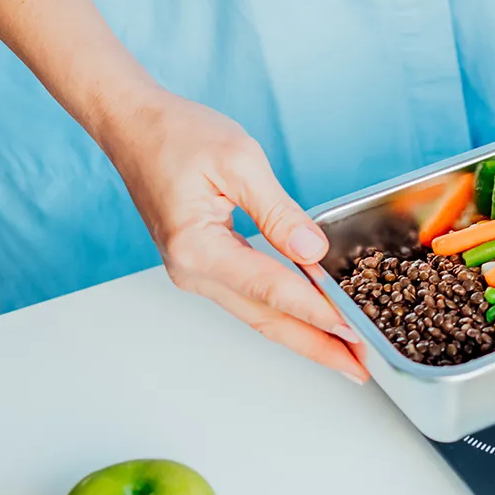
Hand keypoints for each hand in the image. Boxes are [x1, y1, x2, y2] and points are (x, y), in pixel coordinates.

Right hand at [103, 90, 368, 382]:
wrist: (133, 126)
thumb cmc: (177, 135)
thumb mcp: (239, 160)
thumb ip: (279, 211)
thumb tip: (313, 250)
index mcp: (196, 247)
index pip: (270, 289)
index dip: (316, 311)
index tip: (353, 330)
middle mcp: (191, 271)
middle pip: (265, 319)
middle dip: (316, 346)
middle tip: (360, 367)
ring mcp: (194, 272)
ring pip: (258, 314)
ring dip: (304, 335)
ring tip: (345, 353)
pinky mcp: (202, 265)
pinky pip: (249, 297)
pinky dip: (284, 312)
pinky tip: (311, 319)